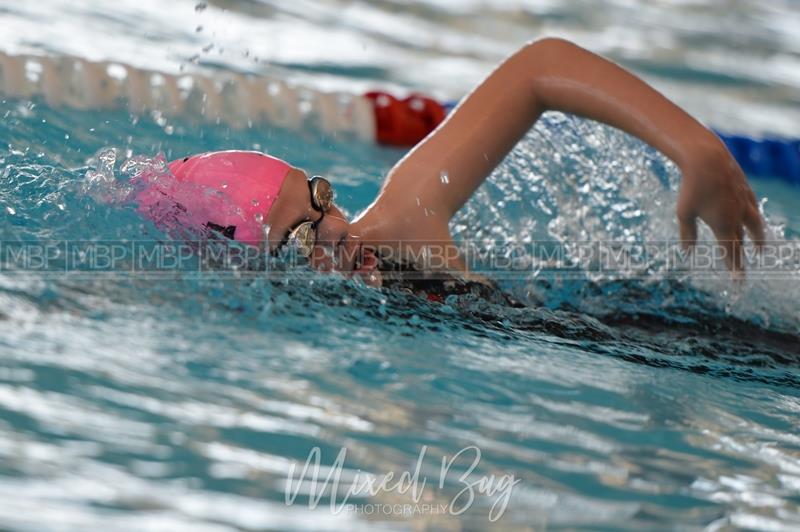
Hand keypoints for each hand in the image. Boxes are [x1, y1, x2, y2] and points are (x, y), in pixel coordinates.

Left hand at [676, 139, 765, 275]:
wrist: (707, 159)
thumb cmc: (691, 188)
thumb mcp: (684, 214)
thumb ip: (687, 234)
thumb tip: (687, 253)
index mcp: (723, 226)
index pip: (730, 252)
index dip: (734, 268)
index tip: (738, 282)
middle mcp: (738, 216)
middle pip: (741, 242)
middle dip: (741, 259)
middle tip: (743, 273)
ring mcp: (744, 202)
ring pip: (753, 225)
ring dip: (756, 239)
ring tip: (760, 249)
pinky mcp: (745, 189)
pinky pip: (752, 208)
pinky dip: (753, 218)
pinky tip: (754, 218)